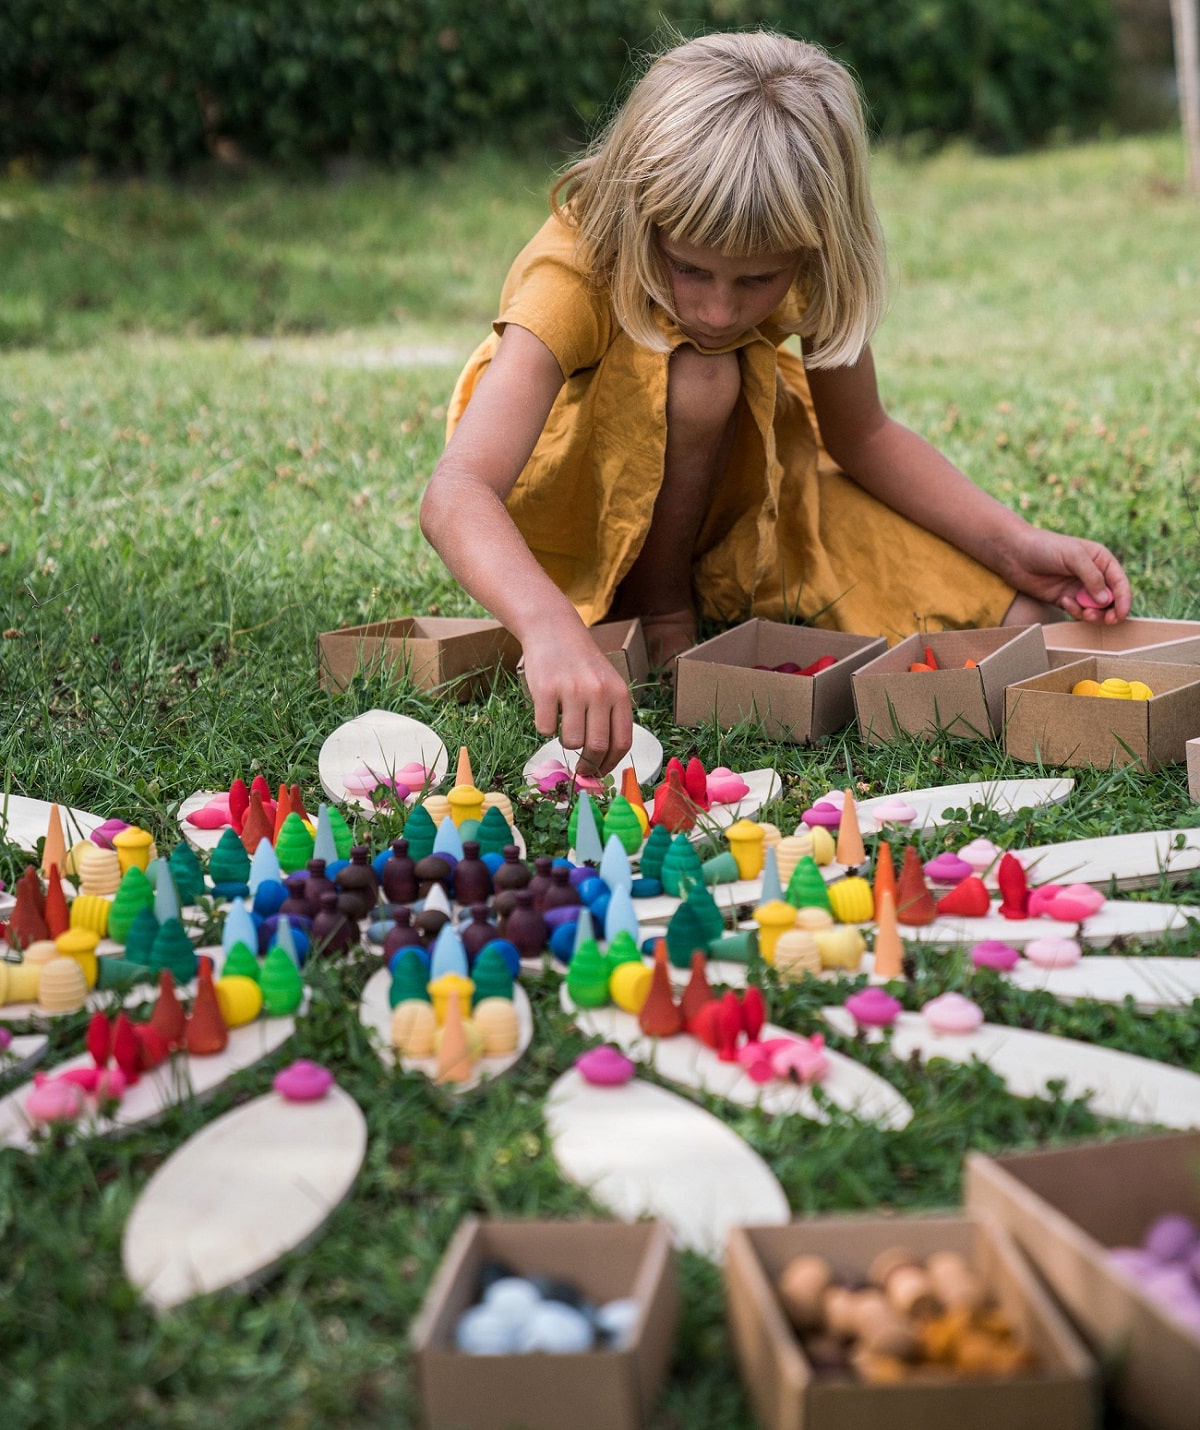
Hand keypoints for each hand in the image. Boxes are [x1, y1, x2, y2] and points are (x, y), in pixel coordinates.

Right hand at [521, 628, 633, 776]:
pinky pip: (546, 728)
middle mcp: (599, 692)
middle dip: (588, 764)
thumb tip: (603, 761)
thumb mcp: (606, 684)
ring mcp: (572, 690)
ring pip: (571, 741)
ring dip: (566, 742)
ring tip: (565, 725)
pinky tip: (547, 710)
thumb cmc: (582, 664)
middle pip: (597, 747)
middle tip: (580, 768)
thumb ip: (609, 716)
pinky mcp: (546, 690)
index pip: (622, 742)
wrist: (553, 629)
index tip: (601, 772)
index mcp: (619, 694)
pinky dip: (545, 726)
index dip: (611, 763)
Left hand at [996, 526, 1131, 623]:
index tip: (1121, 614)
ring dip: (1092, 614)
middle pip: (1110, 599)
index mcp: (1101, 560)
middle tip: (1103, 619)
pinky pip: (1077, 611)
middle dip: (1109, 611)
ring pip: (1095, 609)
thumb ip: (1092, 577)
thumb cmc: (1045, 547)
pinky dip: (1075, 611)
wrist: (1014, 553)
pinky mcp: (1064, 599)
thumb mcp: (1073, 556)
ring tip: (1083, 612)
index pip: (1119, 583)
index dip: (1124, 599)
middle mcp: (1093, 575)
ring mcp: (1078, 588)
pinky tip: (1064, 602)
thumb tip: (1106, 600)